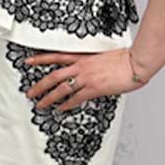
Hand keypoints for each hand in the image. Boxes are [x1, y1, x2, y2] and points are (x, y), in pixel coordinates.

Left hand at [23, 48, 145, 110]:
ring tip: (40, 104)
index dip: (39, 59)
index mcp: (82, 57)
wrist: (136, 62)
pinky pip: (76, 98)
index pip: (55, 56)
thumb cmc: (125, 58)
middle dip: (39, 86)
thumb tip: (89, 68)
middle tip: (29, 93)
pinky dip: (66, 104)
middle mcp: (81, 67)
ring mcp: (86, 78)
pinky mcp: (94, 88)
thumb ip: (92, 61)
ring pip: (61, 89)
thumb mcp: (103, 55)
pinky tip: (60, 109)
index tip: (27, 60)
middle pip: (53, 76)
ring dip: (48, 98)